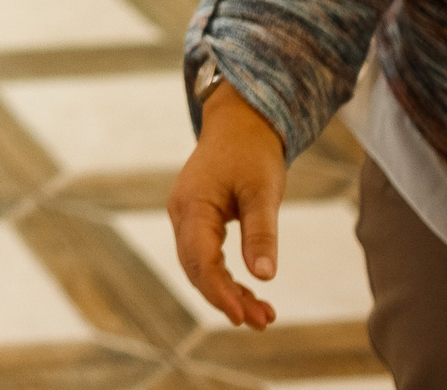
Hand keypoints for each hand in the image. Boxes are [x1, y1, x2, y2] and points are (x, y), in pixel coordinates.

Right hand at [166, 83, 286, 328]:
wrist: (240, 124)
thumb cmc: (251, 153)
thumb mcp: (263, 192)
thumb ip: (261, 233)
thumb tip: (265, 277)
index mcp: (192, 206)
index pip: (200, 259)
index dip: (219, 292)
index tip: (242, 317)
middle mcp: (182, 214)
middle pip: (197, 268)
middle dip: (226, 298)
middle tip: (264, 322)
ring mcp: (186, 217)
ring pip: (199, 266)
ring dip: (227, 292)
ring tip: (263, 315)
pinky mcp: (196, 220)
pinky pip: (205, 256)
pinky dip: (225, 277)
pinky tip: (250, 292)